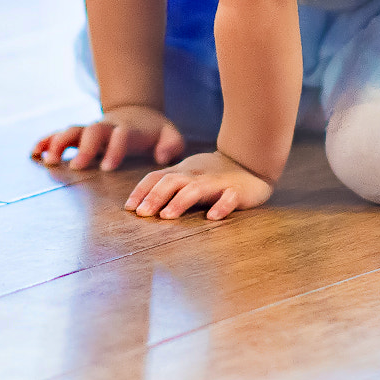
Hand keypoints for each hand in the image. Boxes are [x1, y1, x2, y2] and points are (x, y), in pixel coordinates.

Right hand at [34, 104, 185, 171]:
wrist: (137, 113)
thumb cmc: (154, 131)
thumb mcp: (171, 135)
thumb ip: (171, 145)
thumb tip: (161, 158)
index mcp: (128, 129)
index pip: (120, 136)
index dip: (114, 149)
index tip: (108, 168)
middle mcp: (106, 127)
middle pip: (92, 131)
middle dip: (83, 148)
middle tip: (75, 167)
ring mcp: (90, 129)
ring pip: (72, 130)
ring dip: (59, 143)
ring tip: (48, 161)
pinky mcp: (78, 135)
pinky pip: (58, 134)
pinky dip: (46, 141)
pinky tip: (35, 153)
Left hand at [125, 150, 273, 221]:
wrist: (250, 162)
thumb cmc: (212, 174)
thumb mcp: (186, 176)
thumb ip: (167, 186)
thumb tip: (138, 206)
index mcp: (182, 173)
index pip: (157, 178)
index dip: (141, 191)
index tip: (128, 208)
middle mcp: (195, 176)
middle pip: (171, 182)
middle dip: (155, 197)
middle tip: (142, 214)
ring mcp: (216, 183)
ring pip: (196, 189)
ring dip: (180, 201)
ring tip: (167, 216)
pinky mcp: (237, 191)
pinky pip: (229, 198)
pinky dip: (221, 206)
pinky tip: (212, 217)